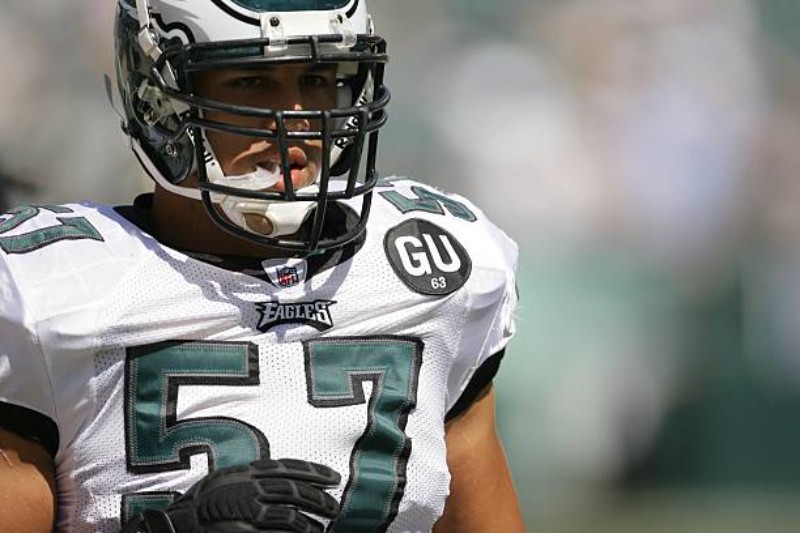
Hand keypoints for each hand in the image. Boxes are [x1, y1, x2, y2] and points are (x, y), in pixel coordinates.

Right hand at [123, 458, 340, 532]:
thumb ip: (250, 478)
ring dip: (310, 523)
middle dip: (319, 498)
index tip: (333, 477)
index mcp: (245, 472)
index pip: (288, 468)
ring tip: (322, 529)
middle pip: (294, 491)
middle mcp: (248, 488)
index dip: (314, 471)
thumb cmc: (198, 505)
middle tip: (335, 506)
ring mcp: (246, 511)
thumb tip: (277, 479)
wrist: (175, 525)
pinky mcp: (243, 530)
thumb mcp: (225, 480)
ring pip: (290, 515)